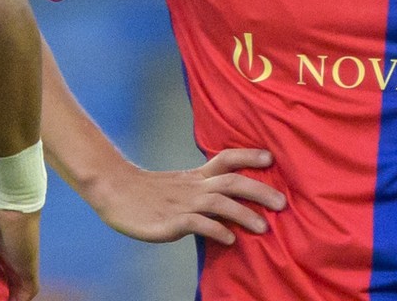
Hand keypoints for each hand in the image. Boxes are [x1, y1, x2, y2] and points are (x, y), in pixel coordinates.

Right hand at [84, 149, 286, 245]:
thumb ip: (202, 188)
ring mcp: (182, 203)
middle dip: (259, 190)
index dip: (248, 157)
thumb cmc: (147, 192)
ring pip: (218, 203)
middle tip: (282, 203)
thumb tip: (230, 198)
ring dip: (243, 213)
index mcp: (196, 176)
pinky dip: (215, 230)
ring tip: (263, 228)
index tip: (271, 157)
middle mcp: (193, 187)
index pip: (226, 160)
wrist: (113, 191)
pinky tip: (229, 239)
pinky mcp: (171, 221)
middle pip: (231, 182)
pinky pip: (197, 224)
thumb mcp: (179, 185)